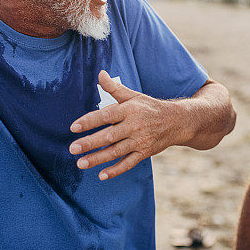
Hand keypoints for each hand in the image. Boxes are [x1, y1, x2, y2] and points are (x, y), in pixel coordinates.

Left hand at [69, 70, 186, 179]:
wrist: (176, 121)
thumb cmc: (149, 107)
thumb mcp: (133, 95)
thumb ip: (114, 87)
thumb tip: (100, 73)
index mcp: (129, 110)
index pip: (106, 115)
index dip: (90, 121)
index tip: (74, 127)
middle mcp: (134, 126)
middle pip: (109, 136)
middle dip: (90, 143)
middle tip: (73, 148)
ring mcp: (140, 140)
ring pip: (116, 151)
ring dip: (98, 158)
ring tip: (80, 163)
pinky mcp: (144, 152)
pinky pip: (128, 163)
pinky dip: (116, 170)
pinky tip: (102, 175)